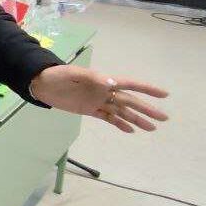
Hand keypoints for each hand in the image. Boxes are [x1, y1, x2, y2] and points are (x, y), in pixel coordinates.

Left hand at [29, 66, 169, 132]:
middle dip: (147, 109)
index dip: (147, 89)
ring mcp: (98, 101)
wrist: (42, 84)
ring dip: (137, 119)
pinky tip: (131, 130)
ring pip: (122, 111)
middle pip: (130, 101)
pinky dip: (120, 124)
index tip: (164, 95)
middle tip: (164, 118)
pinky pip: (108, 118)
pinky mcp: (90, 110)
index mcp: (103, 81)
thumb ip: (93, 78)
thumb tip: (112, 83)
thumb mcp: (74, 74)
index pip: (130, 85)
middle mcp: (104, 91)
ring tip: (152, 128)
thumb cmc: (58, 75)